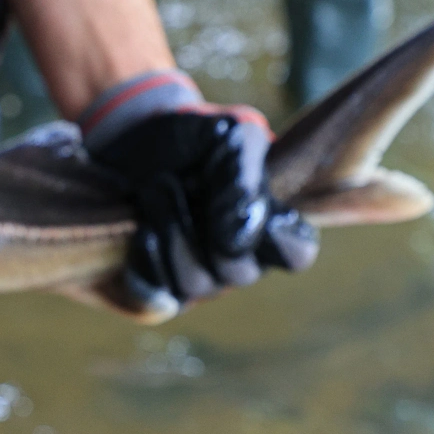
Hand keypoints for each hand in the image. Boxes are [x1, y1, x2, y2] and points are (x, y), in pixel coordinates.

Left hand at [81, 70, 318, 314]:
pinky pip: (157, 297)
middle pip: (238, 272)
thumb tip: (242, 232)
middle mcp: (240, 258)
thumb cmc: (196, 139)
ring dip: (171, 231)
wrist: (137, 139)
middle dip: (203, 225)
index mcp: (270, 223)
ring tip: (155, 187)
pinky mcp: (159, 283)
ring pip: (195, 283)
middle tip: (178, 181)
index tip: (256, 206)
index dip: (280, 238)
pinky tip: (143, 231)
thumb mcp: (230, 136)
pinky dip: (148, 264)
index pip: (296, 252)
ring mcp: (200, 275)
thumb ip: (245, 174)